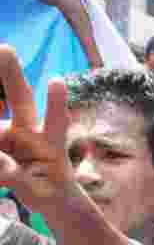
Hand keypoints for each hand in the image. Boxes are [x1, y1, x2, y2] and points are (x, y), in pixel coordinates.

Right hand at [0, 46, 71, 208]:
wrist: (48, 196)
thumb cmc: (51, 192)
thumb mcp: (39, 193)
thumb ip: (17, 178)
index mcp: (50, 143)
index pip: (54, 122)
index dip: (55, 103)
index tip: (57, 81)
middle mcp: (30, 131)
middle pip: (20, 98)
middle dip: (11, 73)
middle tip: (6, 49)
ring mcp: (11, 134)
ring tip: (7, 109)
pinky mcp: (1, 140)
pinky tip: (6, 160)